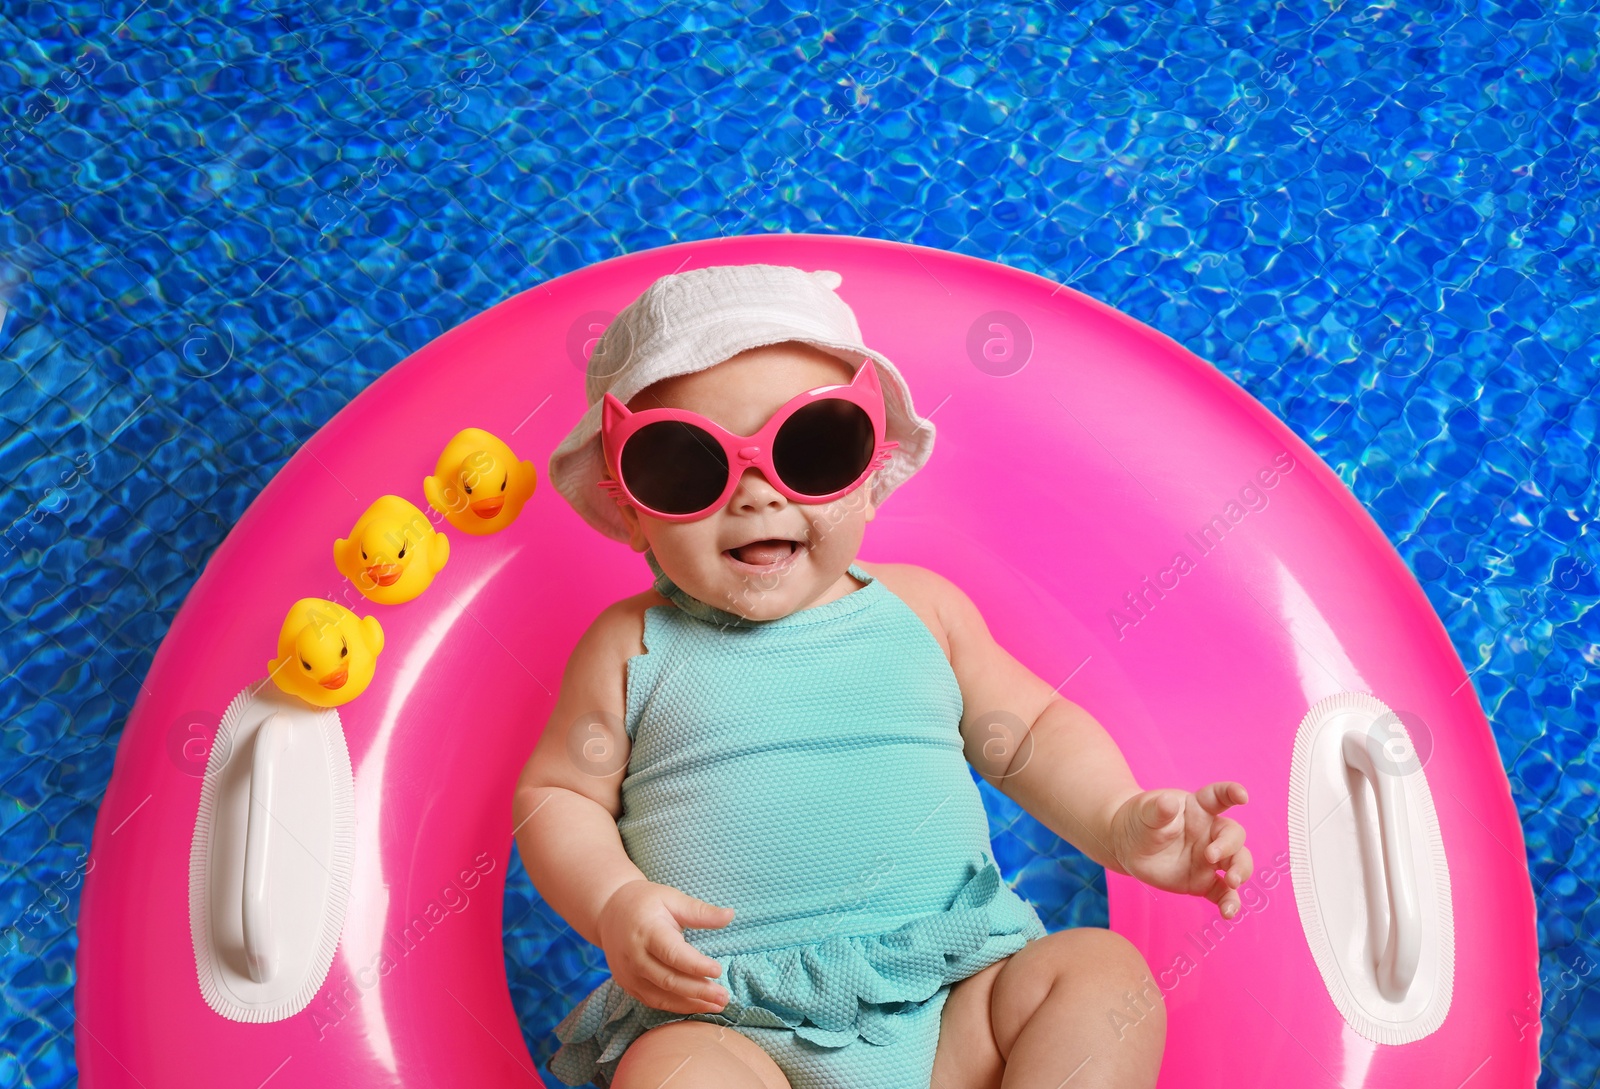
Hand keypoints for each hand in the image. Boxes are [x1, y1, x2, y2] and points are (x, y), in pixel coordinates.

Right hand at [597, 879, 735, 1013]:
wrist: (609, 912)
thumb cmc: (646, 902)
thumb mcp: (672, 898)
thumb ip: (700, 911)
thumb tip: (730, 915)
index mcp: (646, 931)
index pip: (672, 954)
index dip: (696, 965)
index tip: (718, 970)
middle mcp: (634, 956)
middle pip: (668, 980)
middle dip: (698, 991)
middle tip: (724, 996)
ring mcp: (629, 974)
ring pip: (661, 996)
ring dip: (691, 1003)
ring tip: (717, 1005)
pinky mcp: (628, 985)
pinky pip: (653, 1001)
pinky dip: (677, 1006)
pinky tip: (697, 1005)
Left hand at [1110, 782, 1252, 917]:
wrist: (1127, 846)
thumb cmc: (1140, 821)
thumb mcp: (1145, 812)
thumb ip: (1158, 809)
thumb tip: (1169, 802)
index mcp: (1199, 808)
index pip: (1219, 797)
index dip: (1232, 793)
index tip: (1241, 795)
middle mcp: (1211, 833)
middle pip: (1234, 836)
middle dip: (1230, 846)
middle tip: (1211, 856)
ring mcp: (1210, 859)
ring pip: (1238, 864)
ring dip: (1241, 872)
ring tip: (1233, 882)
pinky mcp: (1204, 882)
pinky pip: (1223, 893)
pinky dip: (1230, 902)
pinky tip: (1228, 912)